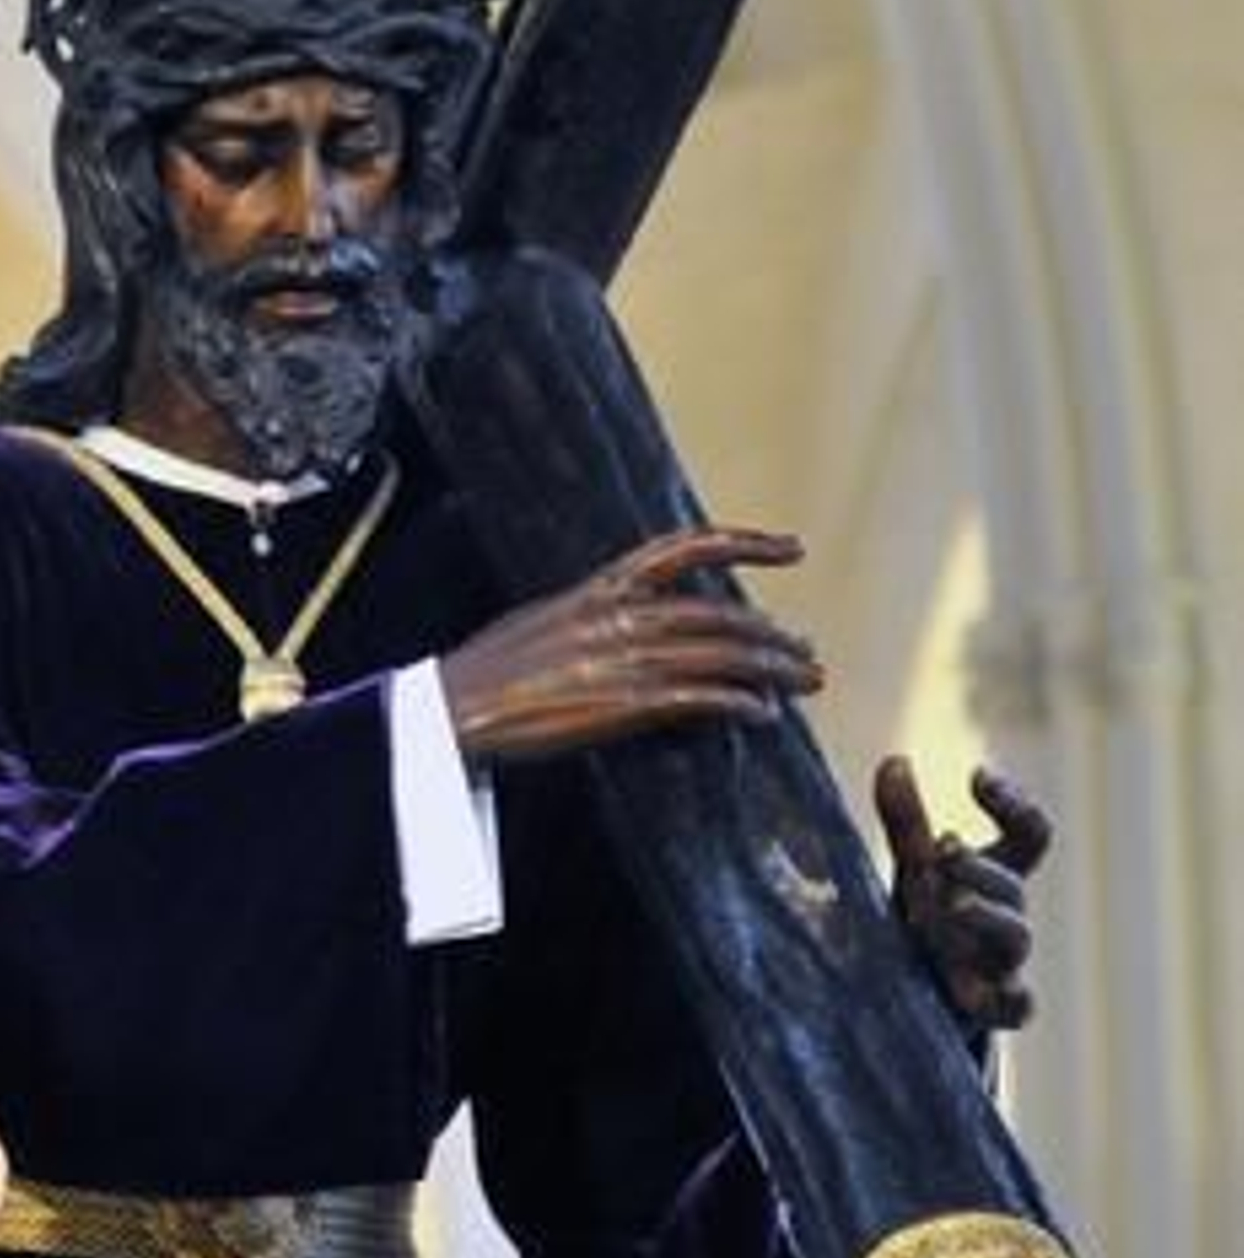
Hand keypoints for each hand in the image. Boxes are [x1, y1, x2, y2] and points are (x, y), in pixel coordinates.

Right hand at [440, 525, 822, 765]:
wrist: (449, 712)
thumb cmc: (484, 675)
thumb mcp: (541, 621)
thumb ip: (592, 613)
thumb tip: (628, 613)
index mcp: (598, 590)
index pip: (685, 548)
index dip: (745, 542)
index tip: (792, 549)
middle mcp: (617, 616)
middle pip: (719, 612)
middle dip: (773, 633)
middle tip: (808, 652)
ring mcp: (622, 660)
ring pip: (718, 653)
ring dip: (770, 669)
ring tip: (805, 682)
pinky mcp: (621, 704)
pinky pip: (696, 698)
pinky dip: (736, 704)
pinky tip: (763, 715)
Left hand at [875, 755, 1049, 1031]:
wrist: (920, 993)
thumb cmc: (927, 916)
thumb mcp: (916, 866)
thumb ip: (907, 819)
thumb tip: (895, 761)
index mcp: (999, 873)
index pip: (1031, 833)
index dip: (1015, 803)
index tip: (977, 776)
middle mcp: (1009, 915)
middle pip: (1011, 885)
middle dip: (977, 866)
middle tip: (944, 848)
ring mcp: (1006, 963)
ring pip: (1014, 937)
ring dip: (983, 916)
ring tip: (952, 904)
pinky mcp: (999, 1007)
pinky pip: (1016, 1004)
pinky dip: (999, 997)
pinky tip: (967, 989)